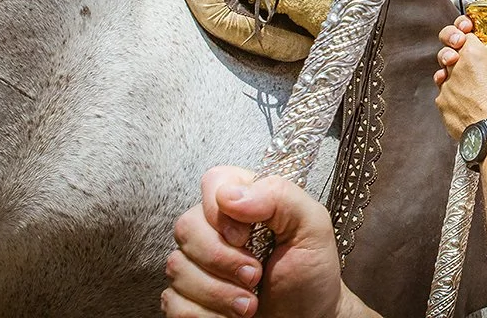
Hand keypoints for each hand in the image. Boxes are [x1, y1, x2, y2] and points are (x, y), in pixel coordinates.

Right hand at [162, 166, 342, 317]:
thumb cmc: (312, 275)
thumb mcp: (313, 227)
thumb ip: (280, 196)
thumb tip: (229, 194)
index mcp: (247, 202)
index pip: (213, 182)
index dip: (223, 212)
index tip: (247, 237)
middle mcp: (217, 228)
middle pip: (187, 226)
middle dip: (222, 259)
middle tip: (255, 275)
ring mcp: (199, 263)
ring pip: (177, 267)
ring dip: (218, 293)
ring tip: (249, 303)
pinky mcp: (187, 296)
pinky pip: (173, 301)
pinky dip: (205, 315)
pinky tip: (230, 316)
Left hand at [434, 19, 486, 139]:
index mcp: (473, 51)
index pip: (461, 28)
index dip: (465, 28)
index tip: (469, 31)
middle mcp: (455, 65)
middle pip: (446, 46)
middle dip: (451, 44)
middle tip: (461, 50)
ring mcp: (445, 84)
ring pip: (444, 70)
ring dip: (453, 71)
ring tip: (470, 80)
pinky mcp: (441, 102)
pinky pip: (444, 91)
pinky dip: (453, 92)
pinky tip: (467, 99)